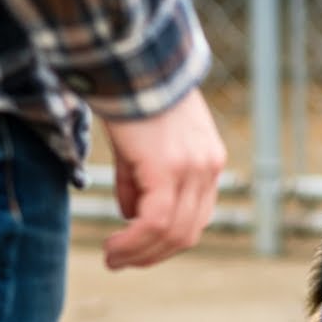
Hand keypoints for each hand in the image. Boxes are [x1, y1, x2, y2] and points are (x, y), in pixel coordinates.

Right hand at [102, 88, 226, 269]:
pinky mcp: (169, 170)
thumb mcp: (141, 145)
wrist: (131, 59)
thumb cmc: (132, 96)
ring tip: (112, 258)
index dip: (167, 241)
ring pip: (172, 234)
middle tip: (120, 262)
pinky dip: (133, 243)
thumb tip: (130, 216)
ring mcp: (193, 170)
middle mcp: (209, 168)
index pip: (196, 217)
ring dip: (139, 254)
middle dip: (153, 255)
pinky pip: (155, 223)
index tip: (138, 250)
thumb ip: (140, 181)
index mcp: (209, 161)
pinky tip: (114, 248)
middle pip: (187, 233)